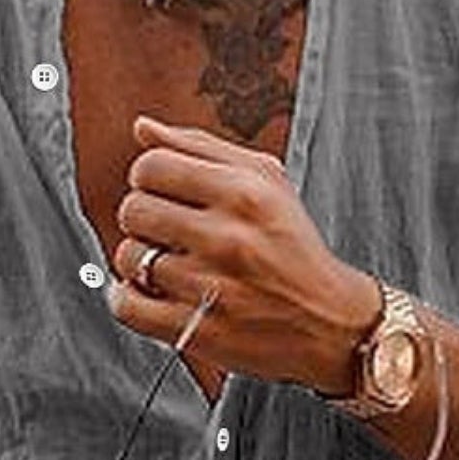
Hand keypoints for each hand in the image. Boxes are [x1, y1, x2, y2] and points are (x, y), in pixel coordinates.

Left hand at [107, 114, 380, 394]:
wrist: (330, 321)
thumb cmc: (294, 248)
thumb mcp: (266, 182)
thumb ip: (201, 148)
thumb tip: (143, 128)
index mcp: (244, 193)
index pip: (152, 165)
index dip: (148, 177)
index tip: (163, 192)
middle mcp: (227, 238)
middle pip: (134, 209)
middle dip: (144, 218)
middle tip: (168, 230)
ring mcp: (211, 287)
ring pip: (130, 257)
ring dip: (141, 261)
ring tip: (170, 264)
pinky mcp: (197, 331)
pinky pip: (127, 305)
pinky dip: (127, 298)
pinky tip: (150, 293)